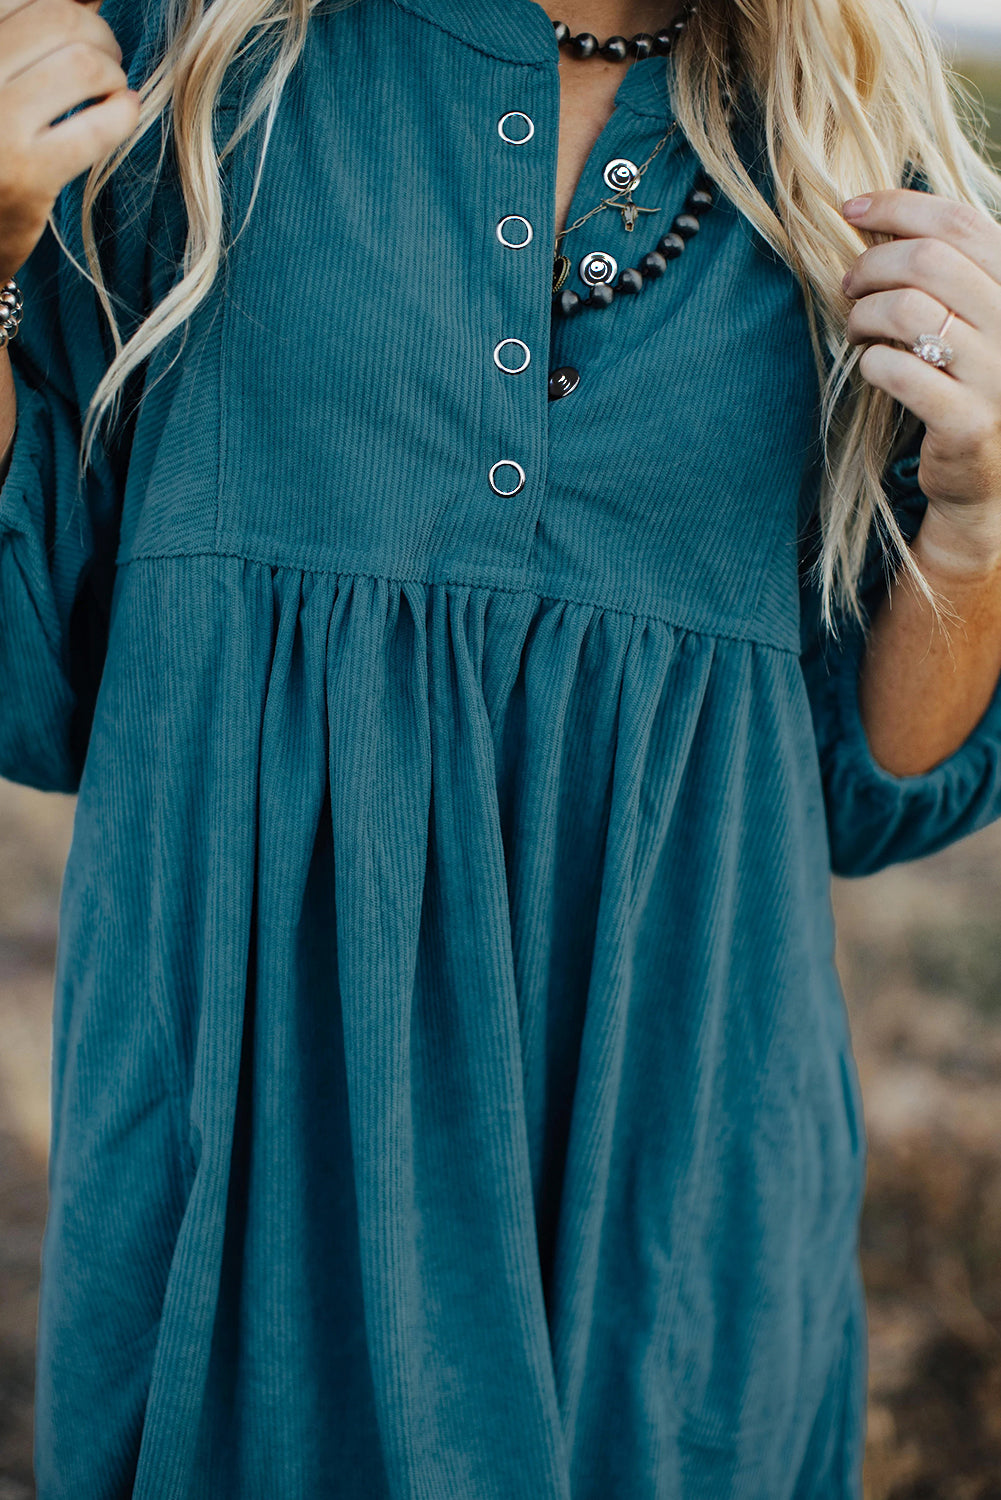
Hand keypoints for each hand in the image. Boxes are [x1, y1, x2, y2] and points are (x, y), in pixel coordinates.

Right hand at [0, 0, 139, 282]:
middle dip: (99, 34)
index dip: (65, 6)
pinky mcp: (25, 176)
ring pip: (83, 64)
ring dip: (113, 72)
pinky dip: (122, 113)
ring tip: (110, 90)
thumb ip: (30, 30)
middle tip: (106, 58)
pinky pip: (94, 127)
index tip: (76, 26)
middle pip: (60, 19)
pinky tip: (123, 113)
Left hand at [841, 188, 1000, 574]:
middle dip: (871, 266)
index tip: (851, 209)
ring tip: (858, 331)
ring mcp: (996, 374)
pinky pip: (896, 370)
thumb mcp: (971, 315)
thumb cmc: (966, 379)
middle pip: (926, 260)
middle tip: (849, 287)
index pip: (959, 222)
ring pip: (906, 309)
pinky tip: (873, 368)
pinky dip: (871, 363)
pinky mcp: (966, 420)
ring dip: (864, 316)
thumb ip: (943, 269)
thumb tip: (874, 217)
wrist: (987, 474)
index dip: (898, 207)